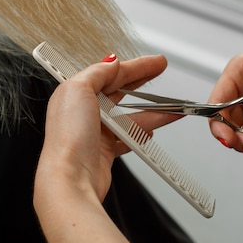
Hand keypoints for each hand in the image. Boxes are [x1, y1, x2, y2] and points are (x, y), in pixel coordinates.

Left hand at [34, 54, 179, 204]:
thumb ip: (96, 72)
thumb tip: (111, 61)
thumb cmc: (68, 140)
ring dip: (153, 111)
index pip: (110, 73)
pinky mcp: (103, 151)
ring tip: (174, 108)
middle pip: (119, 91)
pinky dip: (142, 133)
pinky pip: (128, 138)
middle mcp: (83, 112)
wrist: (71, 180)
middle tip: (162, 73)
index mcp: (74, 94)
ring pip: (129, 116)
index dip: (135, 66)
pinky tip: (152, 131)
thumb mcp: (78, 90)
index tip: (155, 62)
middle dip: (143, 82)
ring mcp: (94, 132)